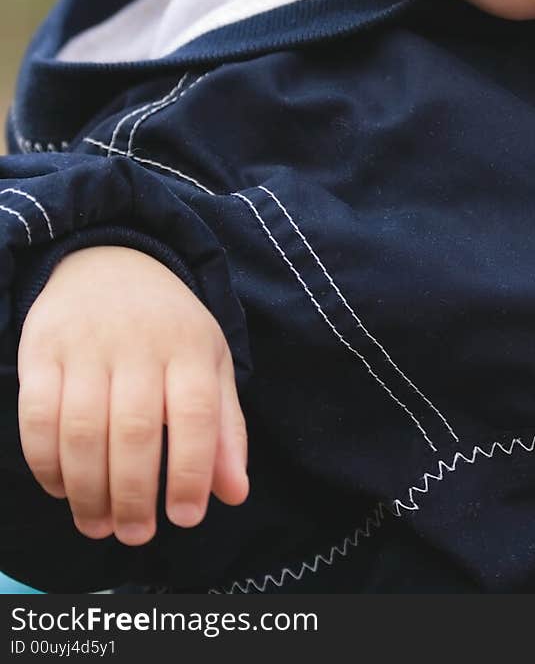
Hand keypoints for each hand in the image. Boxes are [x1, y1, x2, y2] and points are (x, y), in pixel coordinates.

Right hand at [17, 245, 248, 544]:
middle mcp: (139, 342)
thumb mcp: (209, 361)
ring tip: (99, 526)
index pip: (196, 413)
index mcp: (189, 345)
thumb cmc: (168, 327)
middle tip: (136, 535)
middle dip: (133, 495)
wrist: (108, 261)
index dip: (191, 471)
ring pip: (82, 431)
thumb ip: (224, 428)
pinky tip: (62, 489)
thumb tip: (235, 494)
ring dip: (88, 491)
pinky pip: (37, 418)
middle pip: (134, 430)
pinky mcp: (41, 350)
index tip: (185, 517)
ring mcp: (86, 345)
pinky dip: (46, 464)